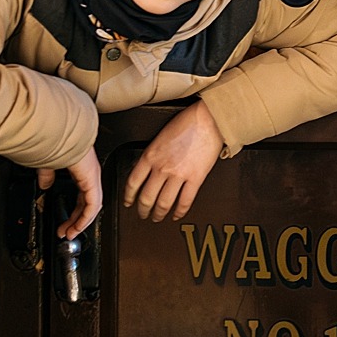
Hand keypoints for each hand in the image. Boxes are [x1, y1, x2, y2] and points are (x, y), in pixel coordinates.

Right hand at [38, 147, 102, 239]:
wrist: (57, 131)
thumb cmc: (52, 141)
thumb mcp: (47, 163)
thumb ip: (47, 175)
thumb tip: (45, 185)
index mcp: (80, 168)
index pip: (81, 194)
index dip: (74, 210)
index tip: (65, 222)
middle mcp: (89, 173)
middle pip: (87, 203)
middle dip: (77, 220)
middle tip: (67, 232)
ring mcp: (92, 176)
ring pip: (92, 206)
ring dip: (81, 222)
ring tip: (71, 233)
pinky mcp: (92, 180)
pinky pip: (93, 204)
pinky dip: (85, 218)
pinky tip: (77, 227)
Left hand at [123, 101, 223, 221]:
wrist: (207, 119)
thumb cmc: (187, 122)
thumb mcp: (160, 136)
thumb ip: (153, 154)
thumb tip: (149, 168)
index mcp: (151, 155)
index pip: (133, 182)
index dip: (129, 196)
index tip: (129, 202)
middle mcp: (162, 167)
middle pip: (146, 197)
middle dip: (142, 210)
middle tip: (142, 214)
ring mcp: (178, 175)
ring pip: (163, 203)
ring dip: (159, 214)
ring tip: (158, 217)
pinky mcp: (195, 178)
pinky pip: (185, 201)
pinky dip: (180, 212)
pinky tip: (177, 215)